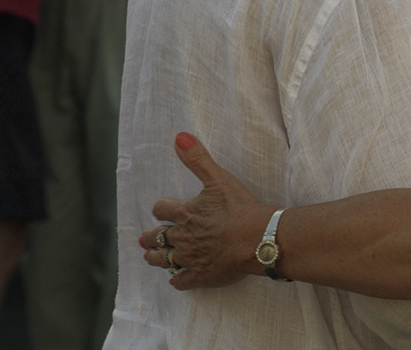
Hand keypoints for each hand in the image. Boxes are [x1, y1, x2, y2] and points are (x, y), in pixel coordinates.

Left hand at [139, 133, 274, 289]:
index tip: (161, 210)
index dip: (161, 209)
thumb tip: (179, 137)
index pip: (162, 210)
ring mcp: (190, 258)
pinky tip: (175, 279)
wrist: (258, 237)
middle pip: (157, 238)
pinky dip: (177, 280)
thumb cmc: (240, 207)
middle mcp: (182, 236)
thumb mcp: (219, 178)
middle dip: (150, 238)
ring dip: (156, 258)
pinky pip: (182, 281)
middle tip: (144, 240)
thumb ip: (198, 159)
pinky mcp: (201, 275)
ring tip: (151, 258)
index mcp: (185, 213)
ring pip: (164, 260)